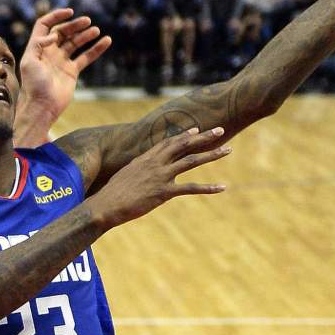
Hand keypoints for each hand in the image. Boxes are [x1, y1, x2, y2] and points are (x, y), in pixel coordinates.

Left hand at [15, 9, 111, 141]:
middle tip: (88, 21)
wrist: (43, 106)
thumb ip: (39, 44)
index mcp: (38, 47)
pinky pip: (86, 57)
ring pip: (75, 43)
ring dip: (86, 35)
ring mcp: (61, 61)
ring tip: (96, 30)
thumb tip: (54, 35)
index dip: (56, 16)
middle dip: (75, 25)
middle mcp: (50, 52)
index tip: (70, 12)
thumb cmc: (33, 85)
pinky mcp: (72, 71)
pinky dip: (96, 49)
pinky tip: (106, 41)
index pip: (45, 25)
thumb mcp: (30, 62)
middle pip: (63, 32)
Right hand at [89, 128, 229, 228]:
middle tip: (220, 129)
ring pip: (192, 161)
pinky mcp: (164, 192)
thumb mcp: (126, 174)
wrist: (107, 205)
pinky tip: (222, 187)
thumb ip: (138, 169)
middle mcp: (156, 162)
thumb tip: (141, 168)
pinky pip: (191, 188)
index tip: (196, 130)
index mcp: (146, 157)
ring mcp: (161, 175)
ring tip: (228, 149)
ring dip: (212, 154)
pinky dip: (208, 188)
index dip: (184, 135)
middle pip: (184, 145)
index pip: (169, 142)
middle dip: (204, 136)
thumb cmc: (113, 193)